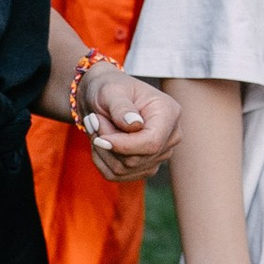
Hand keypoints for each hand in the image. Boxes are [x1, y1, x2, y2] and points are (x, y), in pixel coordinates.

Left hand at [79, 63, 178, 182]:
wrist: (104, 98)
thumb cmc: (110, 89)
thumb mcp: (111, 91)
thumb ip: (121, 107)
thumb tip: (134, 125)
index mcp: (169, 113)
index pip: (152, 143)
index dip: (123, 145)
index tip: (99, 137)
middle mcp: (170, 137)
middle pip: (135, 159)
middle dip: (107, 143)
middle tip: (93, 120)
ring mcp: (159, 155)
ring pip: (123, 169)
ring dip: (101, 150)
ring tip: (95, 126)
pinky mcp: (144, 167)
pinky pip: (115, 175)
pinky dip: (100, 159)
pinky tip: (99, 140)